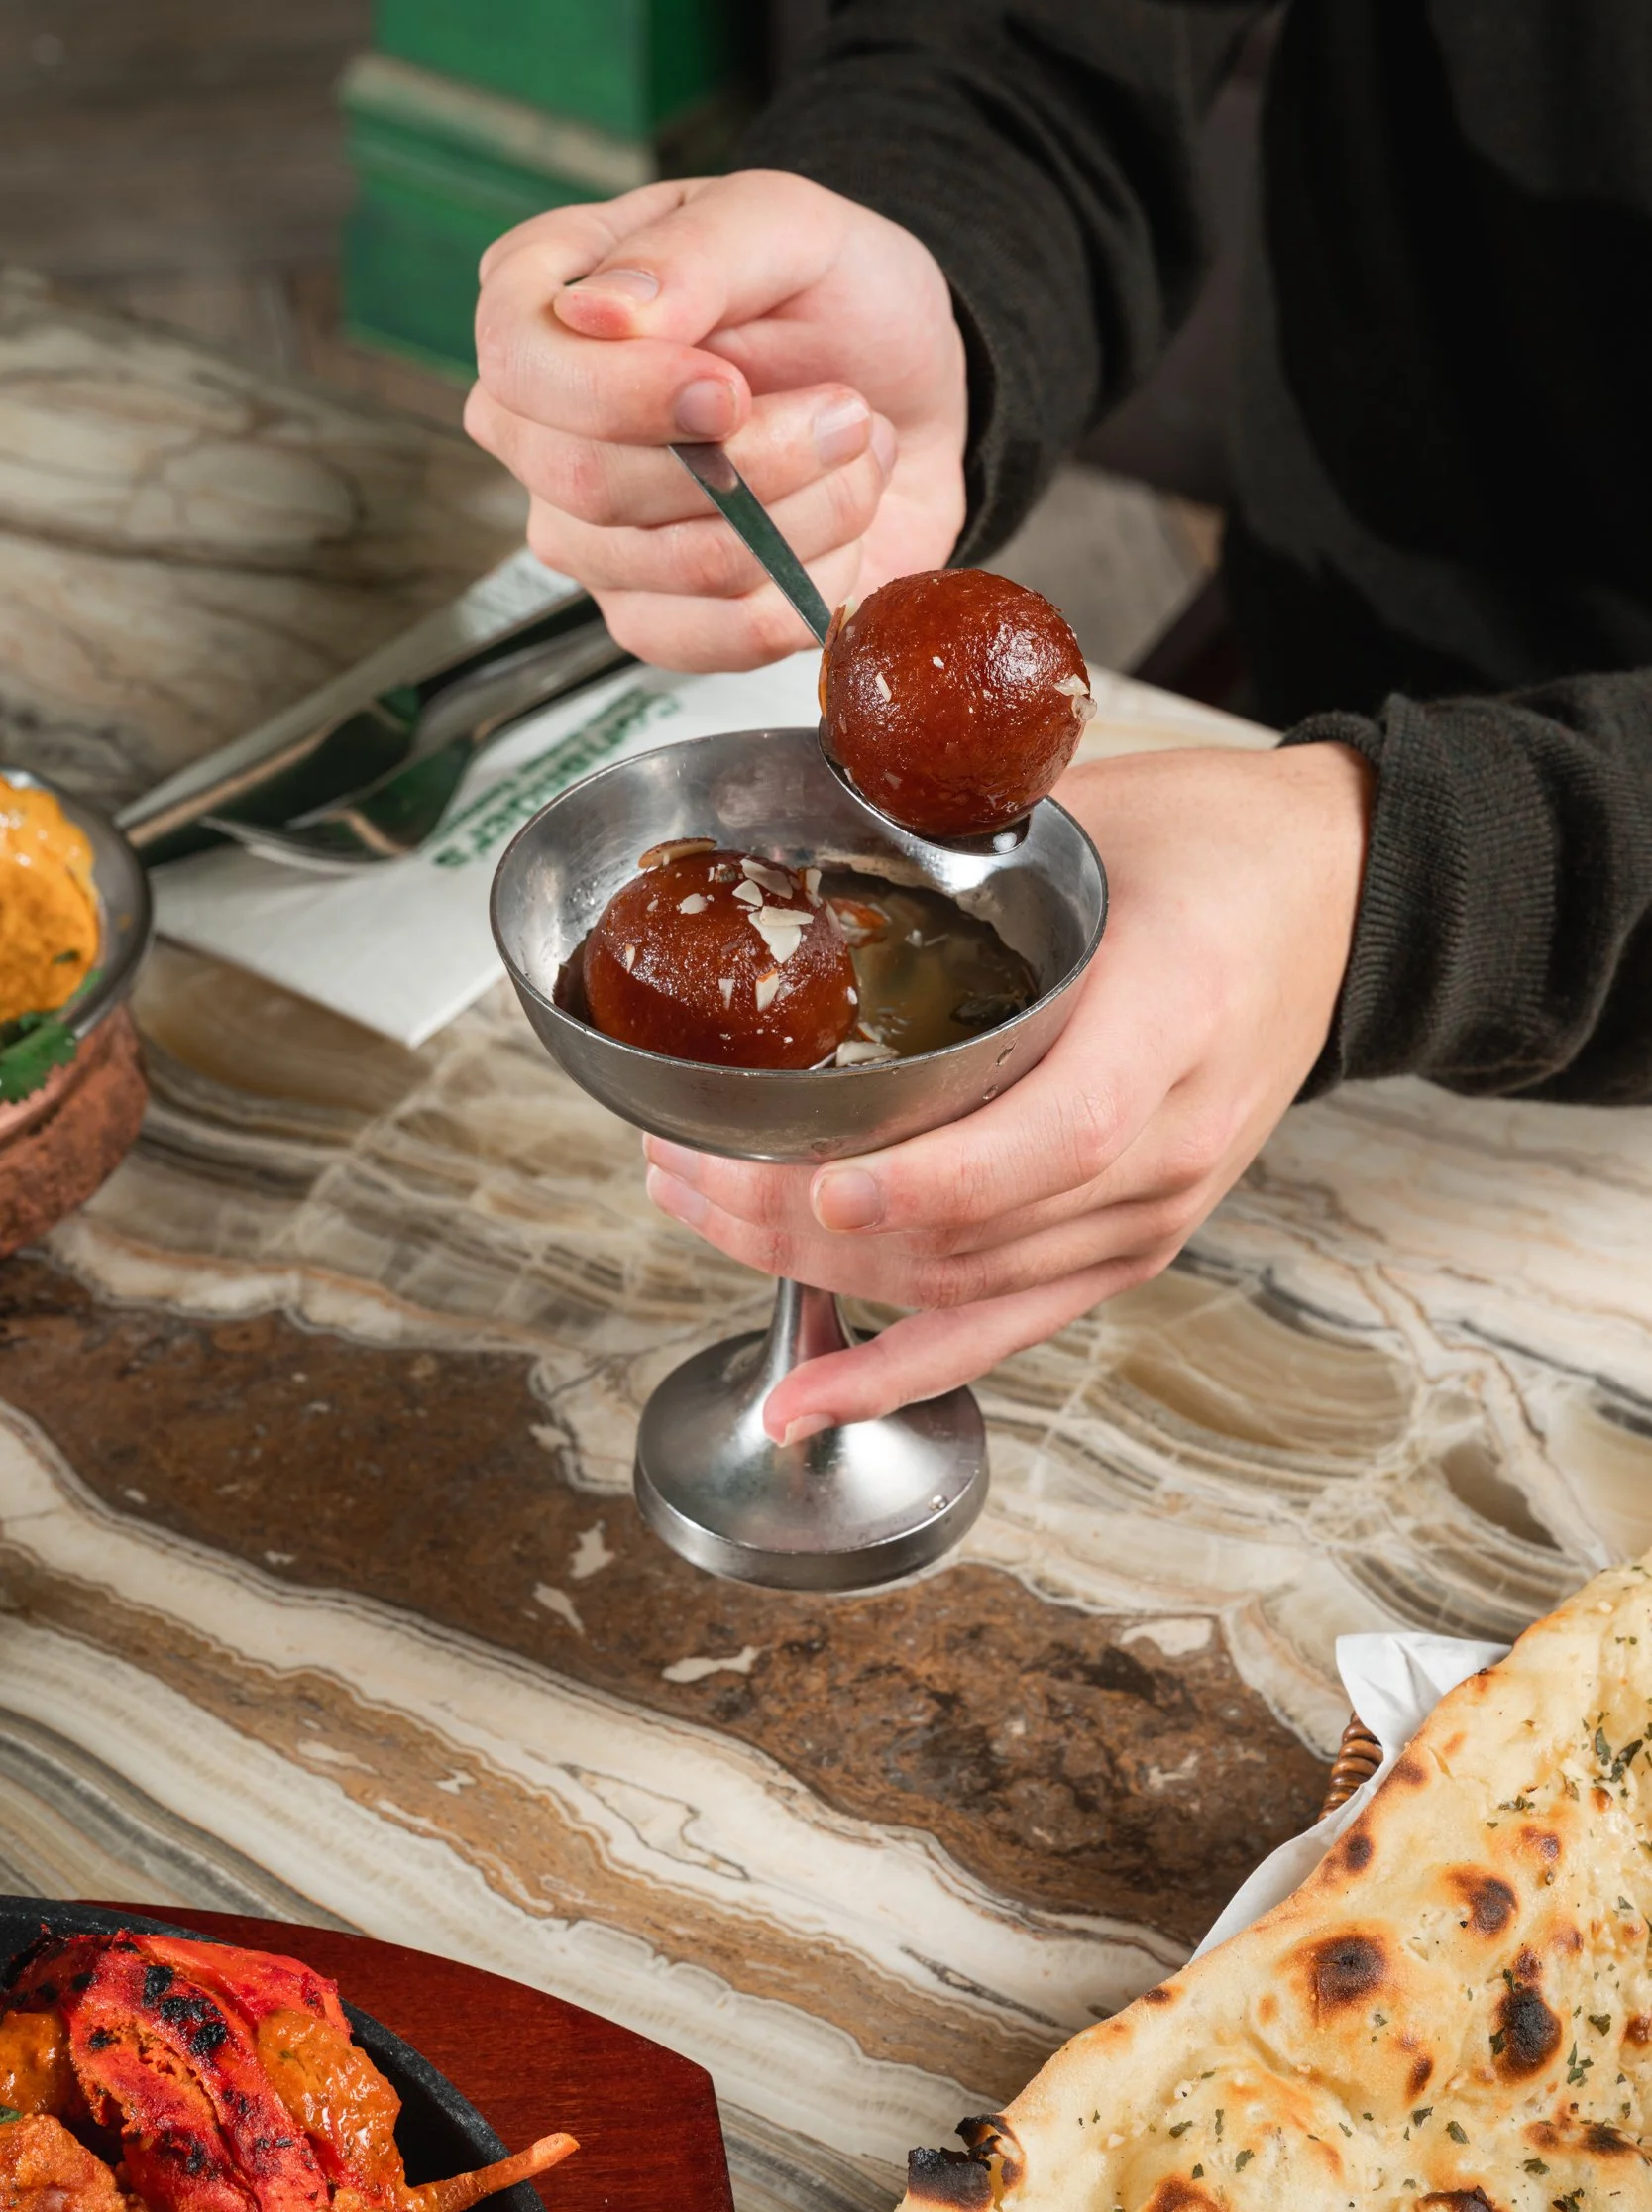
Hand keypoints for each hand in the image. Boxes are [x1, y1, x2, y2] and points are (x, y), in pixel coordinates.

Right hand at [465, 170, 967, 669]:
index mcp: (546, 302)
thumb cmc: (843, 301)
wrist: (913, 402)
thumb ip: (698, 250)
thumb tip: (597, 312)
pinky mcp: (652, 617)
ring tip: (860, 451)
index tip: (735, 389)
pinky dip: (806, 588)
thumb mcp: (793, 226)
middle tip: (848, 412)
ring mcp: (589, 534)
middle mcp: (543, 427)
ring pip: (668, 565)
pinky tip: (838, 529)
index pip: (519, 363)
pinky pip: (710, 639)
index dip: (624, 393)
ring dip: (804, 516)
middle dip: (752, 462)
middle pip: (587, 480)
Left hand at [642, 742, 1373, 1436]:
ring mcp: (1155, 1209)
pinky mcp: (1132, 1245)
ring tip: (700, 1210)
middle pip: (981, 1229)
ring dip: (819, 1270)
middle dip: (807, 1219)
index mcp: (1172, 1017)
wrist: (1331, 902)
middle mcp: (1171, 1139)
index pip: (1056, 1136)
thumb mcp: (1092, 814)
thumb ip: (956, 845)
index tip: (822, 1183)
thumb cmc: (1213, 849)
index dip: (935, 1179)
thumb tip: (798, 834)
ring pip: (969, 1285)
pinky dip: (900, 1371)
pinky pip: (1007, 1329)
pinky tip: (809, 1397)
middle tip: (686, 1167)